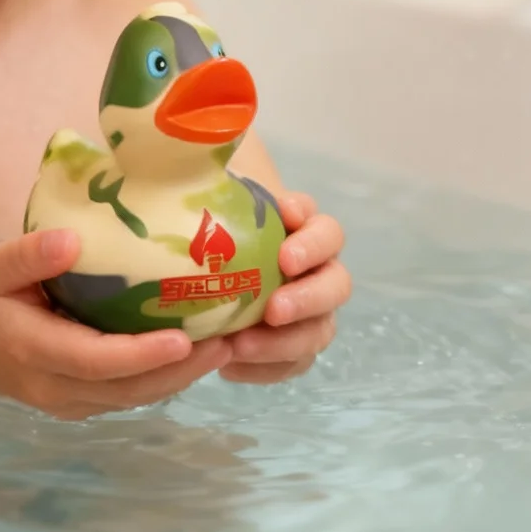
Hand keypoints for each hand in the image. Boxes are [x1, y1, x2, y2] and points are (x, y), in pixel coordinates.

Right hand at [0, 229, 231, 419]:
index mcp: (35, 352)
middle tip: (230, 340)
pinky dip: (164, 378)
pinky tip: (196, 352)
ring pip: (135, 398)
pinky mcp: (83, 404)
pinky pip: (130, 396)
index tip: (185, 339)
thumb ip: (27, 255)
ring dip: (182, 377)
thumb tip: (71, 240)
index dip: (142, 354)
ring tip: (228, 345)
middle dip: (182, 370)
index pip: (96, 361)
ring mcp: (71, 403)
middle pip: (128, 389)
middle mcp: (57, 388)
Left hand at [220, 192, 350, 384]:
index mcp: (306, 233)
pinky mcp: (294, 347)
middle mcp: (318, 272)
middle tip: (273, 308)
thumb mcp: (214, 203)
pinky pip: (293, 363)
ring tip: (241, 346)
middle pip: (336, 284)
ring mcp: (311, 312)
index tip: (284, 249)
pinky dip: (265, 367)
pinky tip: (231, 366)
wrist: (204, 269)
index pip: (327, 232)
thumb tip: (194, 164)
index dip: (312, 241)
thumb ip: (216, 189)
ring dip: (286, 341)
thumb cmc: (213, 226)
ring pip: (320, 330)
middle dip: (308, 297)